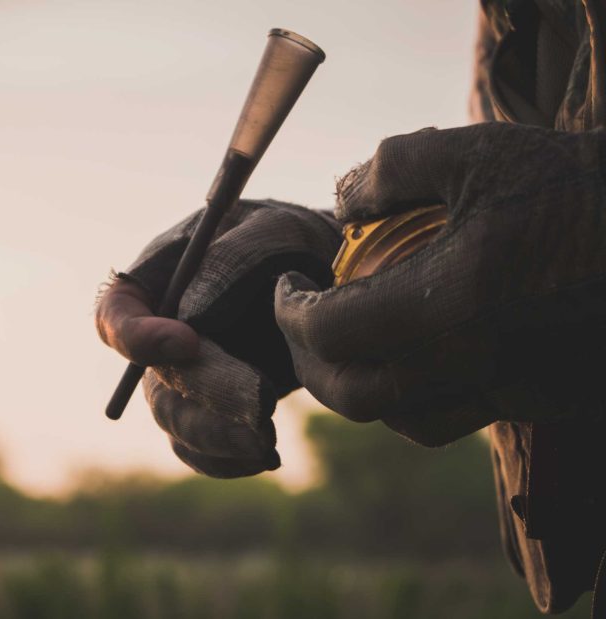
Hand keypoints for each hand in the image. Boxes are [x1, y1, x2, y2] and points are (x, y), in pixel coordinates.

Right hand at [97, 200, 341, 475]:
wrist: (327, 278)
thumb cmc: (292, 240)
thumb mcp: (272, 227)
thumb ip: (231, 259)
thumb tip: (190, 314)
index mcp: (157, 280)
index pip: (115, 315)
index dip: (136, 337)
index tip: (188, 342)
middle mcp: (161, 334)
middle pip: (154, 379)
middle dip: (205, 394)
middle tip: (261, 403)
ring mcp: (186, 376)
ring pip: (176, 422)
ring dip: (218, 436)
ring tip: (268, 440)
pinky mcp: (214, 407)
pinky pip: (202, 448)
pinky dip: (227, 460)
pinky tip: (266, 456)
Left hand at [275, 123, 605, 445]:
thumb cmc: (576, 186)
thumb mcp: (481, 151)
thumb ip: (392, 169)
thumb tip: (339, 198)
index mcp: (455, 299)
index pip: (333, 333)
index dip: (289, 312)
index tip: (285, 286)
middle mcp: (477, 359)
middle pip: (354, 396)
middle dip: (308, 365)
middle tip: (298, 324)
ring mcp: (509, 388)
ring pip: (400, 420)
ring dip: (354, 388)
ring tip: (343, 345)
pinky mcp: (535, 399)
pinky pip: (449, 420)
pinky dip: (406, 401)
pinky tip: (406, 361)